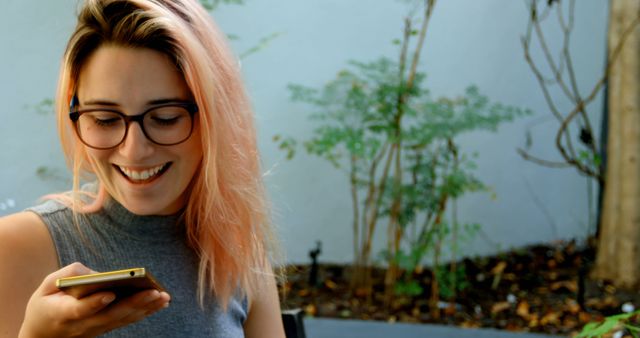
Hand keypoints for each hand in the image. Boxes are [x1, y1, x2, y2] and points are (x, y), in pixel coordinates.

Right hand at [19, 262, 170, 337]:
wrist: (42, 335)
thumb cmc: (45, 304)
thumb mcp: (46, 286)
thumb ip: (69, 275)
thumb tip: (97, 275)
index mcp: (62, 313)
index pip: (80, 310)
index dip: (95, 303)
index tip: (109, 294)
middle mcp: (82, 325)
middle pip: (111, 316)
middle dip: (135, 303)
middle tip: (155, 292)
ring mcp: (95, 330)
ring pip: (123, 320)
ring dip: (146, 309)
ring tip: (164, 296)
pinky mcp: (104, 329)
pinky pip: (127, 321)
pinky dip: (144, 312)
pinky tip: (160, 303)